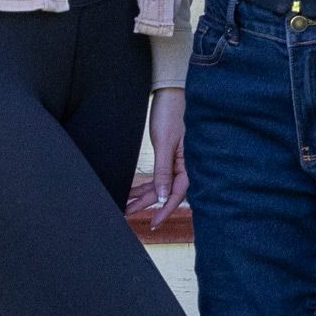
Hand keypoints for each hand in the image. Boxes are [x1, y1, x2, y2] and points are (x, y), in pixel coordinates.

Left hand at [135, 88, 187, 229]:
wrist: (169, 93)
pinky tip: (133, 191)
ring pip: (160, 185)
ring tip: (126, 204)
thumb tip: (164, 197)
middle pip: (166, 192)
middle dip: (147, 204)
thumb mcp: (165, 143)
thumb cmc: (171, 114)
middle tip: (128, 213)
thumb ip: (164, 171)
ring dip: (144, 195)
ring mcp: (176, 162)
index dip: (165, 210)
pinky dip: (146, 184)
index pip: (177, 194)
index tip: (153, 222)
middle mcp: (184, 165)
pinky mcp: (168, 157)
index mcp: (190, 164)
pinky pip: (158, 176)